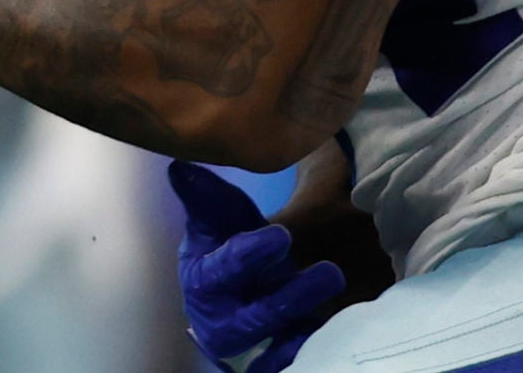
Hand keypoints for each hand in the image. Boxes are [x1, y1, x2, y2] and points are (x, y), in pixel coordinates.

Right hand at [170, 160, 347, 371]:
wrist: (234, 285)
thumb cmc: (225, 242)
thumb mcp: (218, 217)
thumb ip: (205, 196)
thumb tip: (180, 169)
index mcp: (203, 280)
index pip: (225, 270)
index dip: (251, 255)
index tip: (282, 236)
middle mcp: (223, 320)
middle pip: (257, 318)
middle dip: (291, 298)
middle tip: (331, 272)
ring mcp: (253, 344)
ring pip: (279, 343)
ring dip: (310, 323)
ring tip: (342, 297)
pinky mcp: (277, 355)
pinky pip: (293, 360)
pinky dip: (312, 350)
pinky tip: (337, 333)